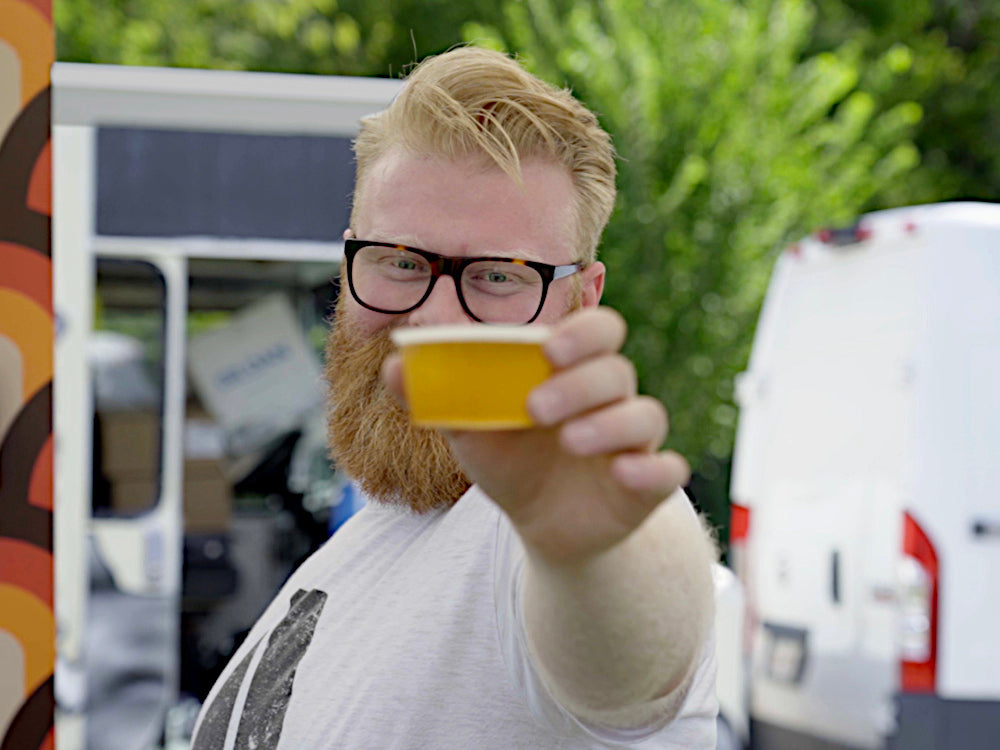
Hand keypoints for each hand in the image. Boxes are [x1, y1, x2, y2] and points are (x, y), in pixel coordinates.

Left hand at [382, 307, 689, 563]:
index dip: (581, 330)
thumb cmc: (509, 458)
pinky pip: (667, 469)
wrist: (539, 522)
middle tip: (537, 404)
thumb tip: (395, 364)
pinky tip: (623, 474)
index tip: (547, 346)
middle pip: (617, 368)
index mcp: (570, 371)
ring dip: (609, 423)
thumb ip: (438, 395)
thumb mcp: (469, 429)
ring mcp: (631, 440)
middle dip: (583, 380)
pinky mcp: (646, 483)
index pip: (595, 329)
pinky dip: (653, 470)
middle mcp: (608, 397)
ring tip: (569, 441)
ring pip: (644, 414)